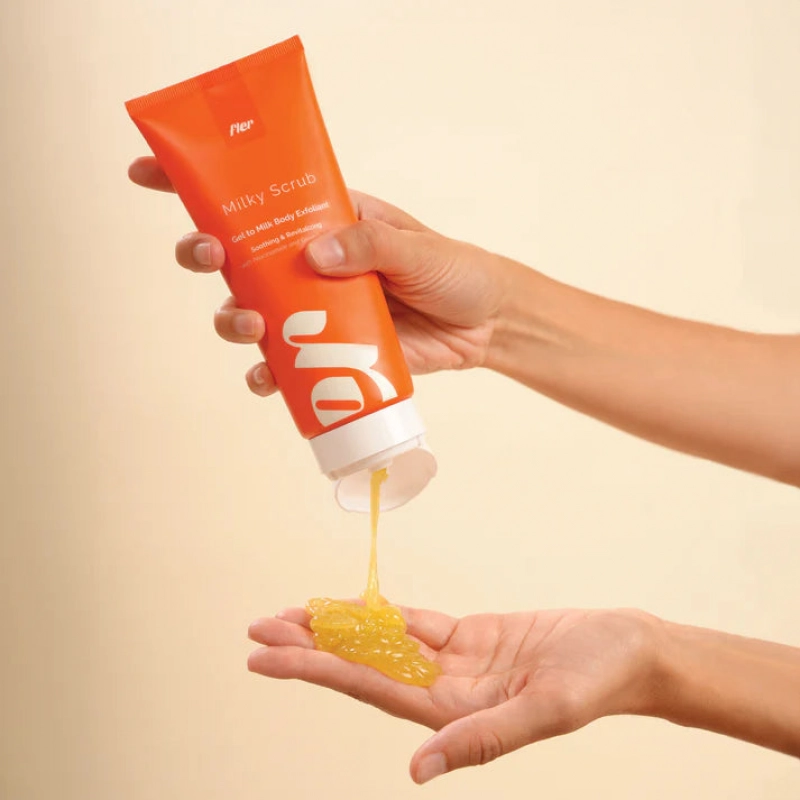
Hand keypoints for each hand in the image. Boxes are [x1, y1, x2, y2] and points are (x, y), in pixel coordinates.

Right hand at [128, 157, 513, 395]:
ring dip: (232, 318)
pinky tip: (267, 379)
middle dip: (205, 253)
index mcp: (326, 221)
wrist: (486, 325)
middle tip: (210, 255)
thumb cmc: (455, 271)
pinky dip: (267, 374)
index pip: (258, 194)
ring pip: (248, 311)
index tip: (149, 173)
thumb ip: (370, 247)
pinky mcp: (326, 352)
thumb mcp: (417, 249)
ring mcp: (313, 310)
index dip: (199, 184)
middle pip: (236, 256)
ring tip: (251, 325)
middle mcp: (308, 263)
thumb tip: (314, 255)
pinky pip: (282, 365)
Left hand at [247, 605, 659, 782]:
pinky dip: (382, 613)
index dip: (315, 669)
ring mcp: (455, 663)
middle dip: (310, 646)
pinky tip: (353, 607)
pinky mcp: (471, 638)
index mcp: (455, 714)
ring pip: (383, 642)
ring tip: (292, 614)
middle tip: (258, 629)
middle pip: (363, 665)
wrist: (629, 650)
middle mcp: (444, 691)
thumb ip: (483, 737)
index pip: (369, 688)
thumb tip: (418, 771)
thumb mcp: (547, 709)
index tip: (268, 656)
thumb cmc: (598, 680)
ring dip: (339, 627)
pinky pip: (416, 624)